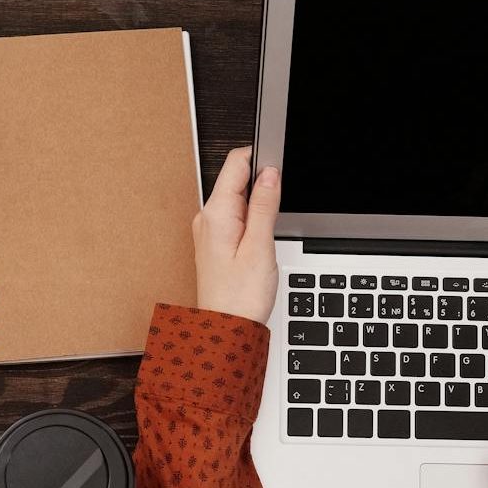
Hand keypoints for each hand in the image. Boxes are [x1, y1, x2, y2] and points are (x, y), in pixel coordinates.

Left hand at [192, 146, 279, 324]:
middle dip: (261, 183)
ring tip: (269, 230)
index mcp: (215, 214)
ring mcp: (209, 230)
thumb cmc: (240, 297)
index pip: (236, 163)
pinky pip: (234, 217)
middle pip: (237, 179)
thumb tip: (270, 173)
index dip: (260, 157)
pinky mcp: (215, 242)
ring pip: (237, 198)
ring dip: (257, 204)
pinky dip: (251, 219)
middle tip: (279, 207)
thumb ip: (264, 206)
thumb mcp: (260, 247)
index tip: (280, 163)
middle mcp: (206, 218)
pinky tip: (260, 237)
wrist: (225, 330)